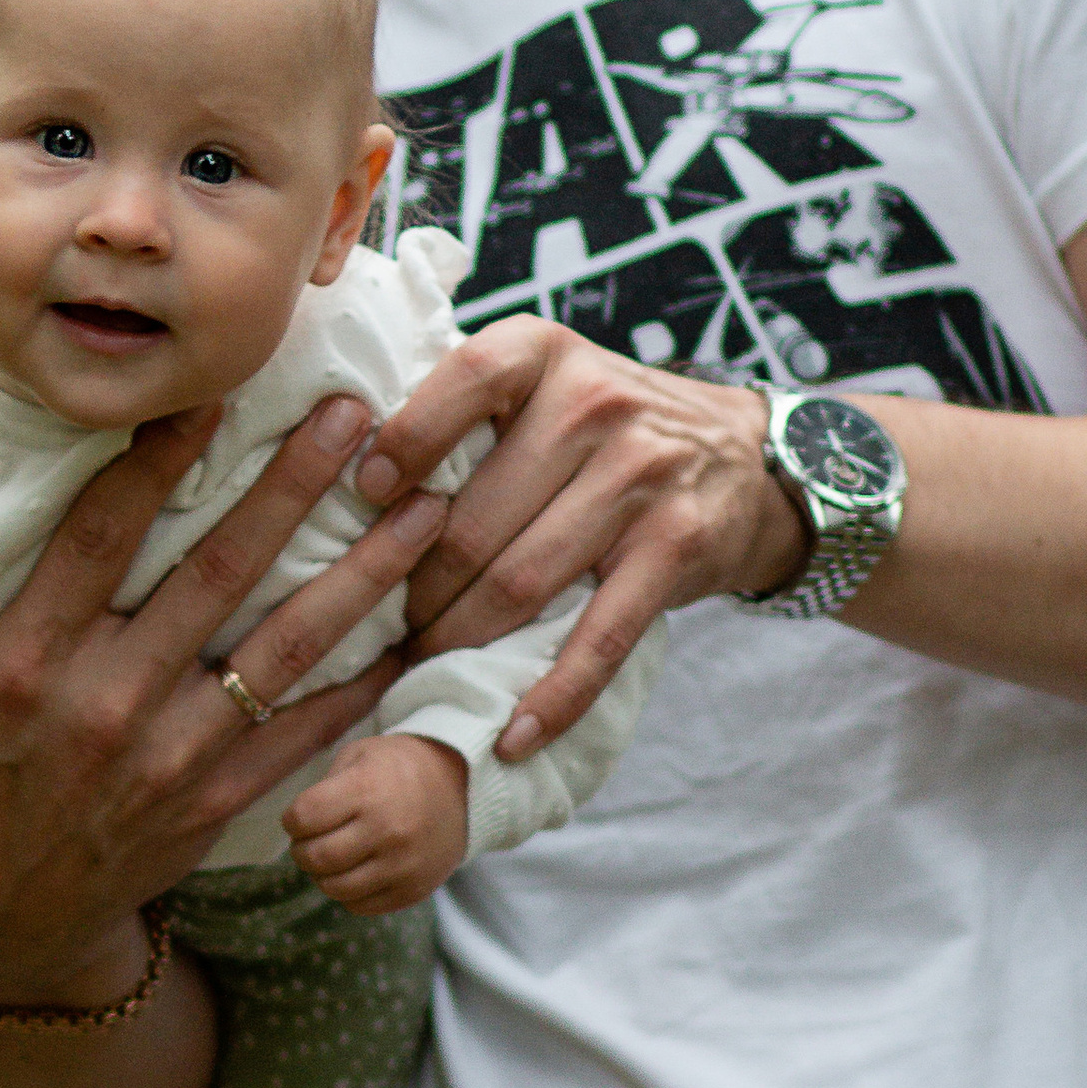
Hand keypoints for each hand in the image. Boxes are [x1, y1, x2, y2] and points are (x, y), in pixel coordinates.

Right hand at [0, 394, 450, 997]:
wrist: (2, 932)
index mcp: (24, 665)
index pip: (97, 539)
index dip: (154, 460)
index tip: (209, 391)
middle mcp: (106, 703)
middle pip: (216, 577)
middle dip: (293, 491)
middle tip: (358, 415)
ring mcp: (172, 756)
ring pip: (283, 647)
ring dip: (360, 573)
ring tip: (426, 505)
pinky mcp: (219, 800)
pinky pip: (308, 730)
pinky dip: (370, 680)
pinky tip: (424, 622)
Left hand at [287, 732, 469, 914]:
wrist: (462, 788)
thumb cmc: (400, 768)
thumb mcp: (361, 755)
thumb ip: (326, 787)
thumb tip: (298, 826)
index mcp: (367, 789)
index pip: (304, 817)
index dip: (292, 820)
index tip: (299, 818)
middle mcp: (386, 830)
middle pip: (315, 858)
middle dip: (301, 850)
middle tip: (309, 841)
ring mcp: (401, 864)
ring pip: (334, 888)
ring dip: (322, 875)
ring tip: (331, 858)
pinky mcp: (412, 889)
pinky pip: (360, 906)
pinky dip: (347, 892)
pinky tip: (355, 871)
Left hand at [358, 330, 805, 750]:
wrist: (744, 457)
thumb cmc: (607, 428)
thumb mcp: (544, 383)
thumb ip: (464, 408)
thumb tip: (343, 468)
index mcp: (545, 353)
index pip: (462, 381)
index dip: (403, 443)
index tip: (366, 500)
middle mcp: (596, 404)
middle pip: (473, 517)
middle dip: (417, 589)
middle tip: (388, 626)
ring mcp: (642, 477)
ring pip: (520, 581)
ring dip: (462, 639)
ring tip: (427, 663)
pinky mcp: (677, 547)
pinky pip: (599, 636)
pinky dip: (553, 695)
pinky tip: (514, 734)